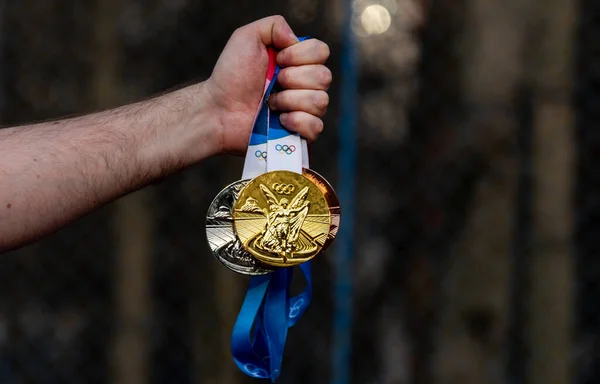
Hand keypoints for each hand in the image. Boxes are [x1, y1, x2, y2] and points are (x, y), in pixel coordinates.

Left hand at [205, 15, 331, 154]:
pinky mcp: (300, 133)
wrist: (219, 109)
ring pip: (320, 101)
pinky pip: (316, 126)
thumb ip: (274, 25)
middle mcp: (306, 85)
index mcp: (298, 62)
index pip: (321, 51)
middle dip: (293, 79)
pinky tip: (279, 120)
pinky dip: (297, 122)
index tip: (278, 60)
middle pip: (324, 77)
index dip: (300, 55)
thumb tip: (295, 39)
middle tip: (272, 84)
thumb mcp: (246, 37)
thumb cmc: (231, 75)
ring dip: (290, 100)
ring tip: (271, 103)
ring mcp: (304, 110)